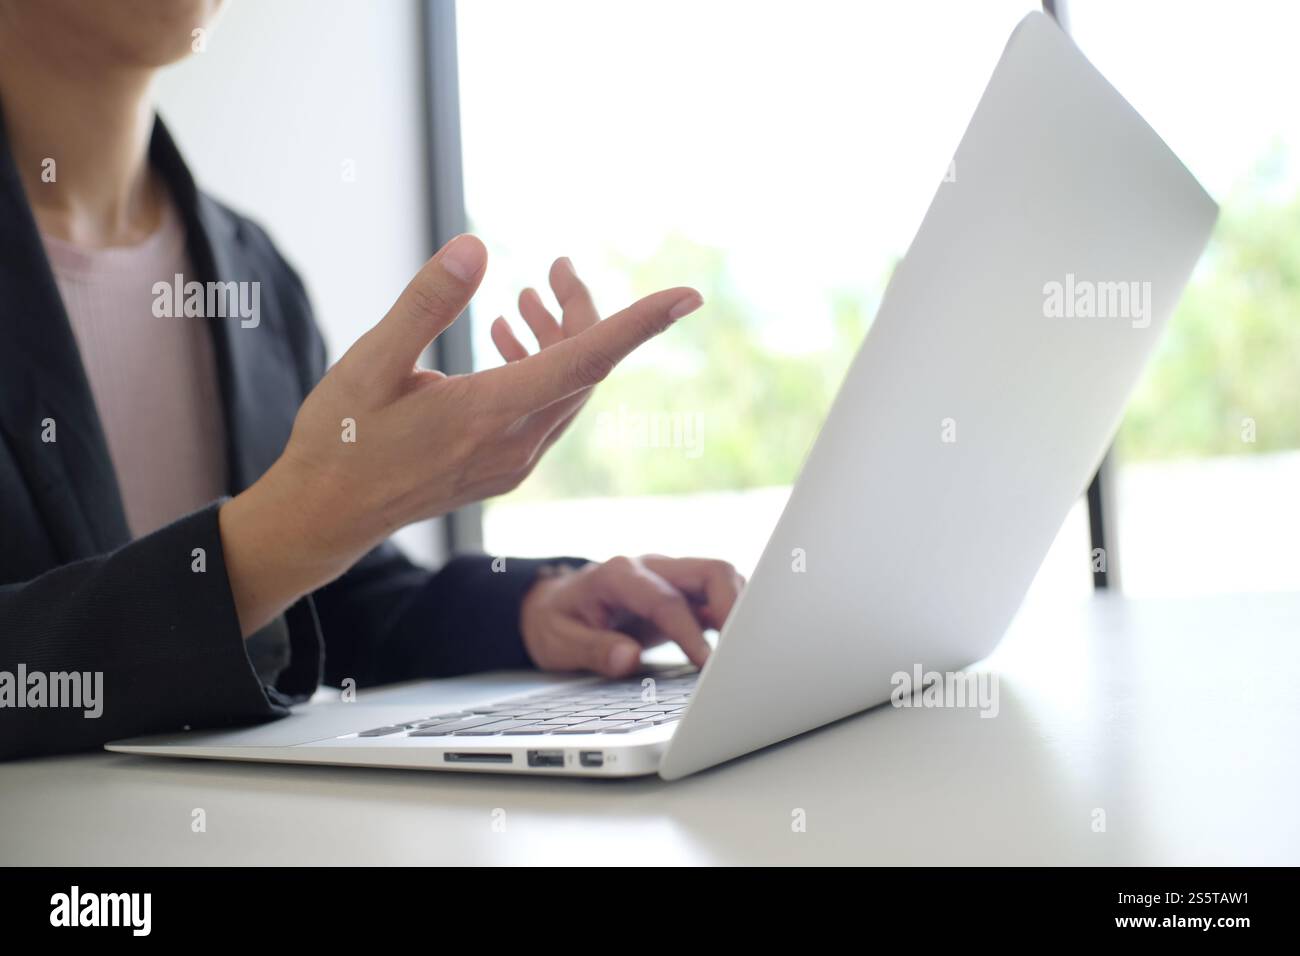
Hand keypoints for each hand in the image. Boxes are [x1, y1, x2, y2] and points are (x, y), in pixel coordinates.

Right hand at [219, 235, 702, 635]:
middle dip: (582, 312)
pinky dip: (540, 368)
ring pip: (566, 390)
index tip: (686, 296)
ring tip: (526, 298)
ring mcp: (512, 461)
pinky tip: (504, 338)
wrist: (325, 515)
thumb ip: (426, 303)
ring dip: (558, 339)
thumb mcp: (369, 363)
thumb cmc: (339, 439)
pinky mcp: (503, 468)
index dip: (637, 324)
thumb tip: (476, 246)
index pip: (584, 360)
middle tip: (558, 268)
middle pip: (582, 368)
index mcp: (486, 414)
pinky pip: (545, 410)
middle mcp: (513, 443)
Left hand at [520, 555, 746, 676]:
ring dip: (740, 609)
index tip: (708, 664)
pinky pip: (718, 595)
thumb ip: (594, 649)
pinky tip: (738, 645)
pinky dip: (733, 616)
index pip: (667, 600)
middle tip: (742, 650)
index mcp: (619, 575)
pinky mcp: (682, 593)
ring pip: (721, 579)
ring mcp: (670, 577)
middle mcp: (651, 568)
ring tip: (747, 649)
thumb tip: (627, 659)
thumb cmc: (557, 622)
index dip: (691, 633)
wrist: (552, 606)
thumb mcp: (560, 641)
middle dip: (734, 607)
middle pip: (710, 571)